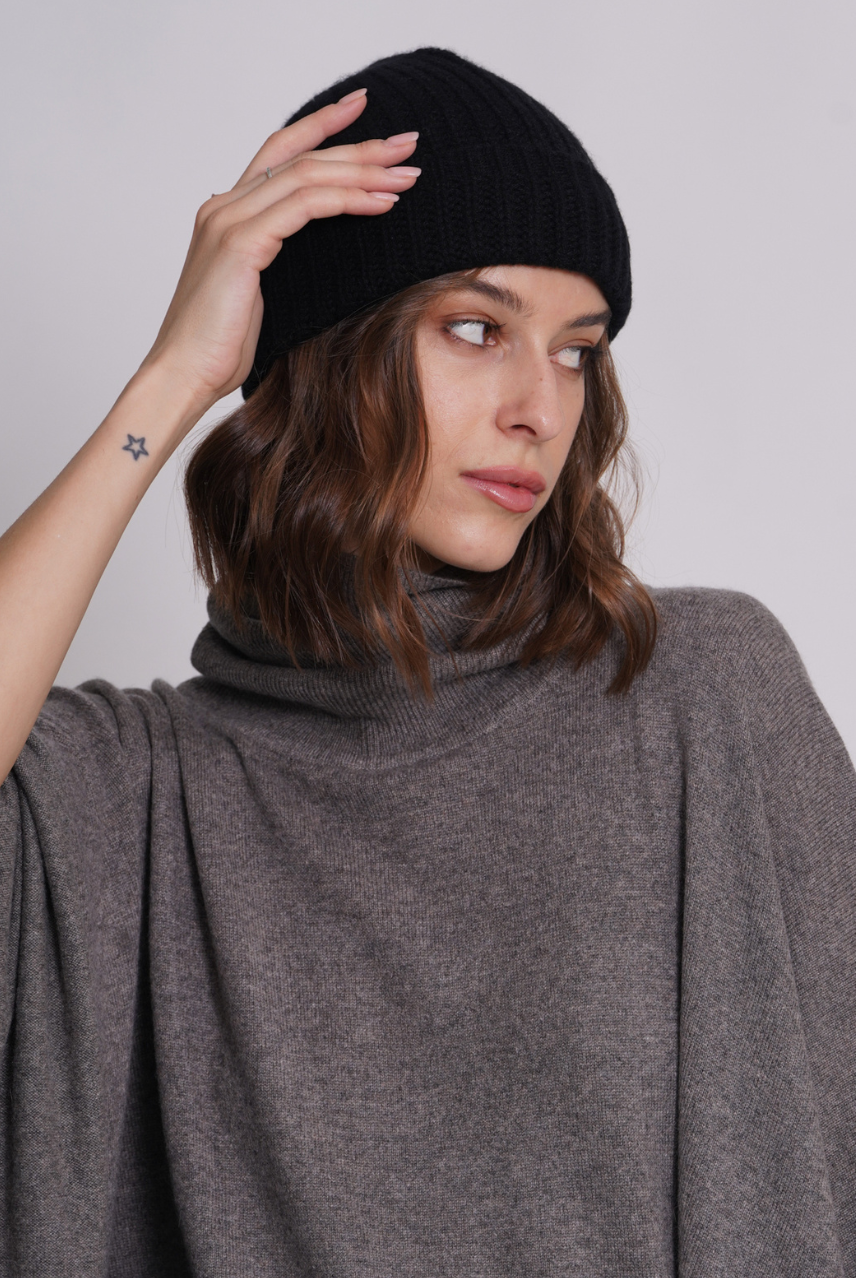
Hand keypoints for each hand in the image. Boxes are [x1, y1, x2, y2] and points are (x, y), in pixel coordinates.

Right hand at [141, 90, 419, 417]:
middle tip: (409, 142)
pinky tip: (380, 204)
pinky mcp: (240, 243)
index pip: (280, 150)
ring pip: (307, 174)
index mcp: (228, 213)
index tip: (364, 107)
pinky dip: (347, 200)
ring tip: (407, 175)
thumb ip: (278, 262)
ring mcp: (229, 220)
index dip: (322, 124)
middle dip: (360, 146)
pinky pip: (305, 206)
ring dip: (363, 172)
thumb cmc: (220, 348)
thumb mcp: (258, 296)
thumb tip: (320, 260)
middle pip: (301, 156)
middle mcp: (225, 205)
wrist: (183, 375)